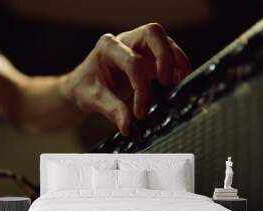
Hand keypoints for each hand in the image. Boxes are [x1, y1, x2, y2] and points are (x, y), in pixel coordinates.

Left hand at [63, 23, 190, 135]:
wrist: (82, 85)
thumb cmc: (85, 88)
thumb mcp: (92, 100)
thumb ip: (111, 110)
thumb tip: (127, 125)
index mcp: (107, 48)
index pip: (132, 62)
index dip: (141, 88)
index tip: (140, 113)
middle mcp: (124, 41)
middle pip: (152, 34)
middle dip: (165, 56)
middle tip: (166, 81)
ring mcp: (138, 47)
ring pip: (164, 41)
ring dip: (176, 60)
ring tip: (180, 81)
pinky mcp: (148, 57)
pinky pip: (168, 55)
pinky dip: (177, 66)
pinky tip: (178, 82)